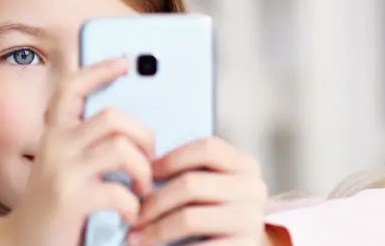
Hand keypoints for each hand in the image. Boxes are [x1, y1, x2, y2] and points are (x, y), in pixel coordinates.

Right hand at [0, 58, 155, 245]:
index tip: (124, 62)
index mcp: (54, 136)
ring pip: (121, 149)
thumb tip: (132, 134)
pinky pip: (120, 192)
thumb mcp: (64, 170)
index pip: (71, 88)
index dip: (99, 70)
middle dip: (144, 136)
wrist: (23, 245)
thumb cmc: (55, 210)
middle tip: (149, 159)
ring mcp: (62, 172)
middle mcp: (55, 147)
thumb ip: (87, 148)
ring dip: (144, 171)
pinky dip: (134, 206)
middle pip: (113, 117)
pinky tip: (131, 216)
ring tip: (143, 189)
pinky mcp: (71, 201)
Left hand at [130, 137, 268, 245]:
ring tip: (134, 235)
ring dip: (155, 228)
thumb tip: (138, 171)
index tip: (144, 175)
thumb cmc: (212, 212)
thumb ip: (184, 171)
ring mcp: (251, 220)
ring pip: (190, 218)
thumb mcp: (207, 183)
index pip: (207, 148)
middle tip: (130, 214)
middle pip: (191, 184)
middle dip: (153, 201)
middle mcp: (254, 190)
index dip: (170, 159)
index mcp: (245, 166)